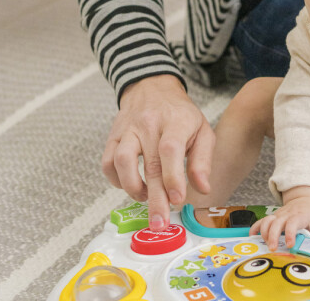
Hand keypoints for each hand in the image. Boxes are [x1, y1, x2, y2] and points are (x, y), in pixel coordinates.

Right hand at [101, 74, 214, 230]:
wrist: (153, 87)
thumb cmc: (180, 113)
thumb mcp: (202, 129)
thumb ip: (203, 160)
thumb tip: (203, 188)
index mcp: (176, 121)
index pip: (171, 149)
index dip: (173, 176)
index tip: (177, 199)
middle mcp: (150, 124)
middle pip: (149, 163)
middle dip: (154, 198)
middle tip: (159, 222)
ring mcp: (128, 129)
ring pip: (121, 161)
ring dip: (132, 187)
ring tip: (145, 197)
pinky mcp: (113, 135)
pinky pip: (107, 162)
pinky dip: (116, 180)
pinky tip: (129, 185)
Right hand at [250, 187, 309, 247]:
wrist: (304, 198)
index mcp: (300, 216)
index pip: (294, 222)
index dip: (291, 232)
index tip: (291, 244)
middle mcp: (287, 215)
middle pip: (277, 222)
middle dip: (273, 235)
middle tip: (273, 248)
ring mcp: (278, 215)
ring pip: (267, 221)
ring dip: (264, 232)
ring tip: (265, 244)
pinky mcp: (272, 217)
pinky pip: (261, 221)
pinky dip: (255, 228)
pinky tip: (253, 237)